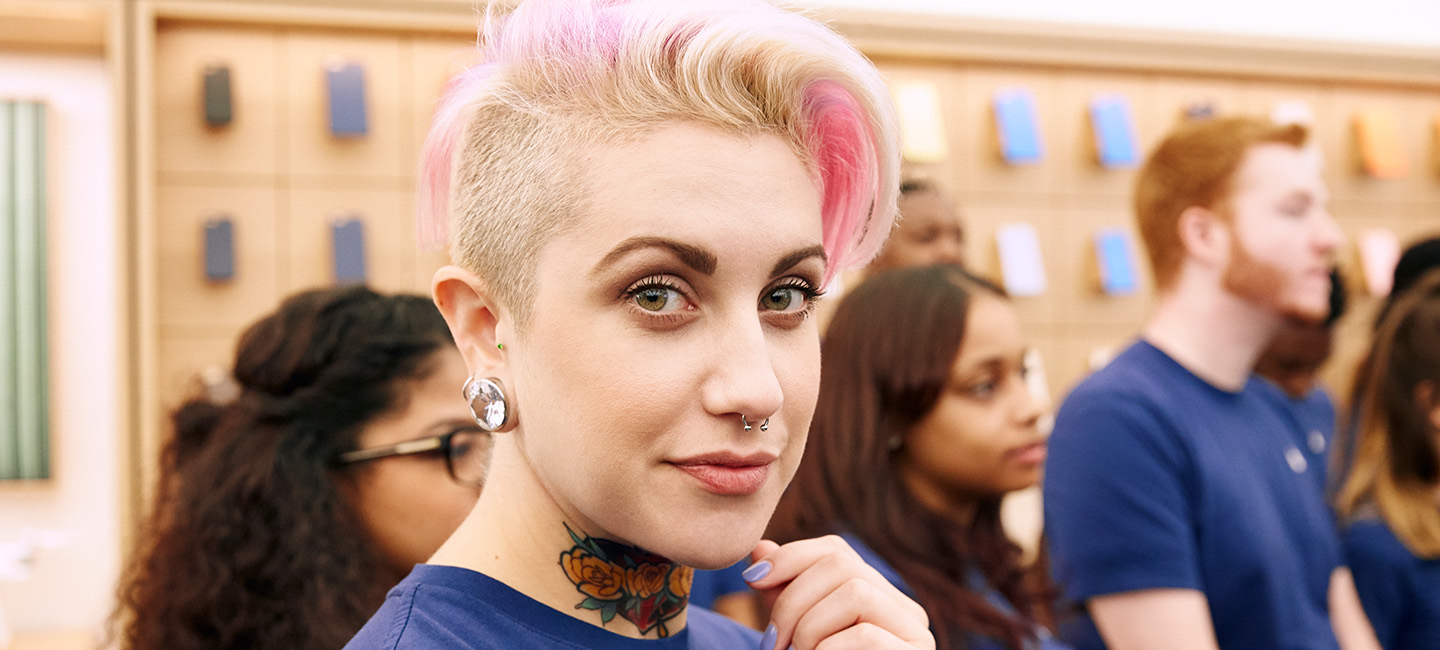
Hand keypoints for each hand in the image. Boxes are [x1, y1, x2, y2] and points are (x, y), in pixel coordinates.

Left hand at [742, 536, 933, 649]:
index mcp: (879, 598)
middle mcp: (905, 611)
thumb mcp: (795, 636)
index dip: (791, 557)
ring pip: (854, 592)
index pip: (836, 551)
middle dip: (792, 599)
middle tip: (772, 643)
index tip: (751, 580)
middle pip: (841, 565)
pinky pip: (864, 636)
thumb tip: (760, 549)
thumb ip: (783, 595)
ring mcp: (916, 636)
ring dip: (809, 627)